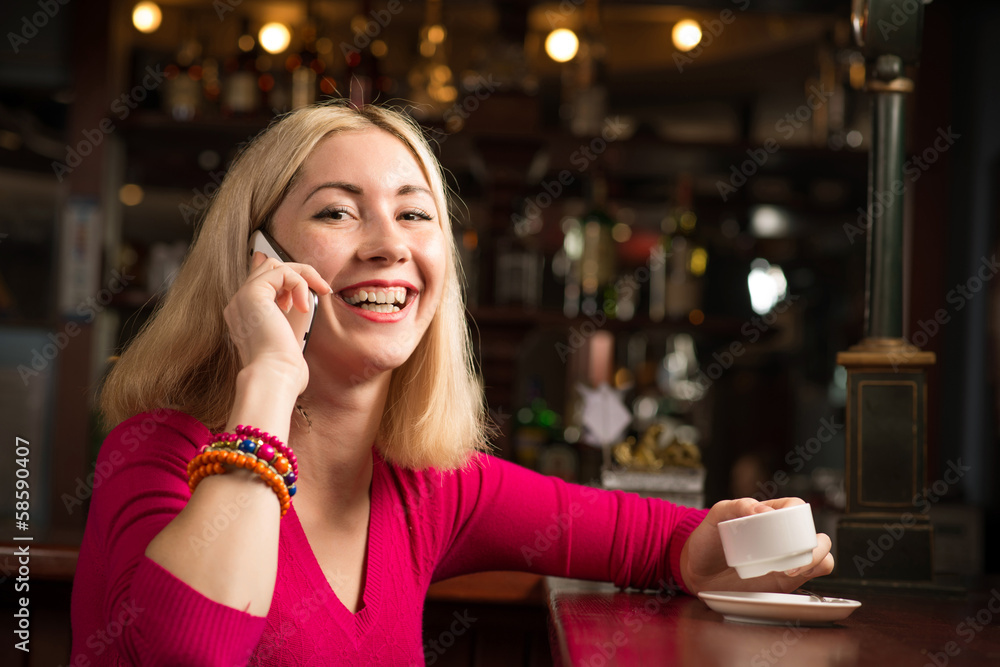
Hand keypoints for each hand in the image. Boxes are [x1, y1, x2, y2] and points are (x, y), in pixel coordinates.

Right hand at [223, 251, 331, 395]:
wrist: (274, 377)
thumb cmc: (284, 369)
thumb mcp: (291, 336)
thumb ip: (293, 317)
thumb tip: (301, 303)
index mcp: (245, 315)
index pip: (260, 281)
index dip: (283, 275)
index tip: (309, 285)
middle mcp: (240, 304)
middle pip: (268, 268)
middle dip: (299, 274)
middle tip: (322, 290)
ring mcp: (243, 298)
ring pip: (274, 265)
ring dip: (301, 276)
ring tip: (316, 295)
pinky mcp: (253, 294)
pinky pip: (281, 272)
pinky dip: (300, 284)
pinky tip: (303, 307)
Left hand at [678, 497, 833, 594]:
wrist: (697, 571)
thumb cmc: (707, 540)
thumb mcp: (716, 517)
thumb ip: (734, 506)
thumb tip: (760, 510)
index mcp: (769, 514)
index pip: (795, 507)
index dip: (795, 514)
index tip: (779, 525)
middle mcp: (784, 536)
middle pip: (815, 534)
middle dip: (813, 545)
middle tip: (790, 558)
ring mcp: (788, 557)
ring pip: (821, 555)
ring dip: (815, 560)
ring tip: (789, 570)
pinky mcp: (788, 578)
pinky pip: (814, 573)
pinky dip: (814, 573)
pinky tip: (793, 575)